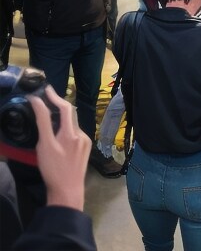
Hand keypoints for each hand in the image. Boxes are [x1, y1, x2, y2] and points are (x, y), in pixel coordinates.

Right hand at [30, 86, 90, 209]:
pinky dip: (67, 130)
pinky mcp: (86, 147)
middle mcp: (81, 134)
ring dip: (62, 120)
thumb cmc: (53, 169)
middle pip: (70, 114)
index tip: (46, 89)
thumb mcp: (44, 145)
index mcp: (70, 132)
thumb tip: (36, 102)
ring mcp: (85, 141)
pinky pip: (76, 133)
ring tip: (50, 120)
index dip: (55, 96)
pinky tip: (59, 137)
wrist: (68, 190)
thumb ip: (43, 122)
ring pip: (72, 125)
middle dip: (58, 106)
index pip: (64, 107)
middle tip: (47, 99)